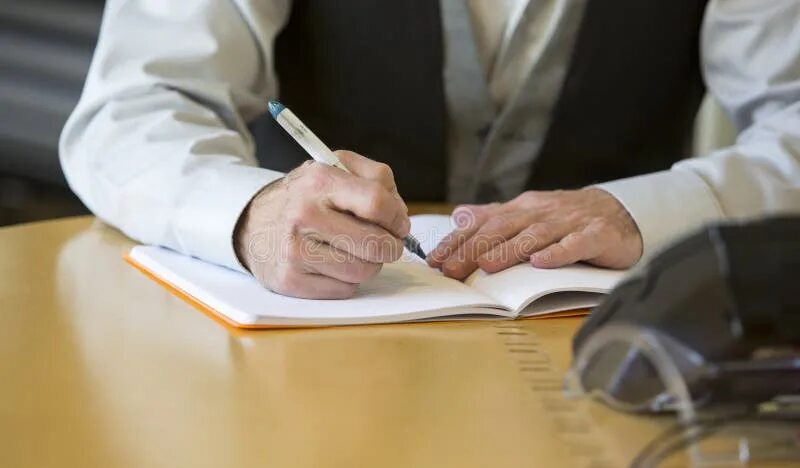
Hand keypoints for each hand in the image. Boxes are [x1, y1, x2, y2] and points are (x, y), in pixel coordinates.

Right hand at [234, 151, 409, 298]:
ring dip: (370, 265)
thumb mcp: (335, 169)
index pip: (376, 202)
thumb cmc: (306, 198)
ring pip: (363, 270)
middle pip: (375, 243)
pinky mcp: (289, 280)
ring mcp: (294, 250)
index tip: (399, 224)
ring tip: (356, 252)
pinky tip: (334, 265)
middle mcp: (303, 214)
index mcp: (319, 181)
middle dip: (391, 246)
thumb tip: (401, 216)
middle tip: (387, 243)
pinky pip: (344, 289)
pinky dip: (348, 280)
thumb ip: (376, 179)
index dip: (397, 217)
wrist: (252, 223)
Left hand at [427, 189, 641, 279]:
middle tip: (452, 270)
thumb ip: (495, 217)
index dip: (458, 241)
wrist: (620, 212)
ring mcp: (569, 223)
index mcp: (522, 209)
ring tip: (488, 265)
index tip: (435, 260)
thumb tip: (459, 216)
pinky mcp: (596, 235)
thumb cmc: (568, 219)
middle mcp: (541, 213)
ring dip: (510, 250)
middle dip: (474, 249)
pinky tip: (542, 263)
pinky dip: (558, 253)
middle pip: (503, 230)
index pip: (483, 223)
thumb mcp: (528, 215)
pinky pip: (575, 244)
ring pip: (535, 236)